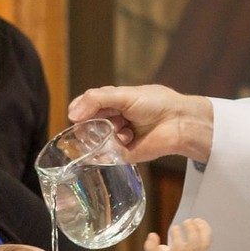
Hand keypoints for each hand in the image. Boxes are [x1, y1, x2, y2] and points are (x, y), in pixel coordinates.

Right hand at [67, 84, 213, 163]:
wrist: (178, 122)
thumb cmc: (156, 103)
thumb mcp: (123, 95)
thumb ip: (96, 100)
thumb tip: (71, 114)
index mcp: (110, 103)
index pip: (84, 107)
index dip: (79, 110)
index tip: (77, 114)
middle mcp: (110, 121)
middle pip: (86, 125)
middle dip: (90, 124)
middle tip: (100, 122)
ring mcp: (115, 138)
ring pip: (93, 141)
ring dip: (104, 134)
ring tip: (122, 128)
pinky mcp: (122, 155)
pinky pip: (105, 156)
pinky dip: (112, 147)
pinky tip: (127, 138)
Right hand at [145, 218, 211, 250]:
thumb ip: (150, 246)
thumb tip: (152, 235)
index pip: (178, 246)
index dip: (176, 234)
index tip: (174, 228)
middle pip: (194, 242)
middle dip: (191, 229)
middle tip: (186, 222)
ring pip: (204, 240)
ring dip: (201, 228)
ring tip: (195, 220)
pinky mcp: (204, 247)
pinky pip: (208, 237)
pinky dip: (206, 228)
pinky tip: (200, 221)